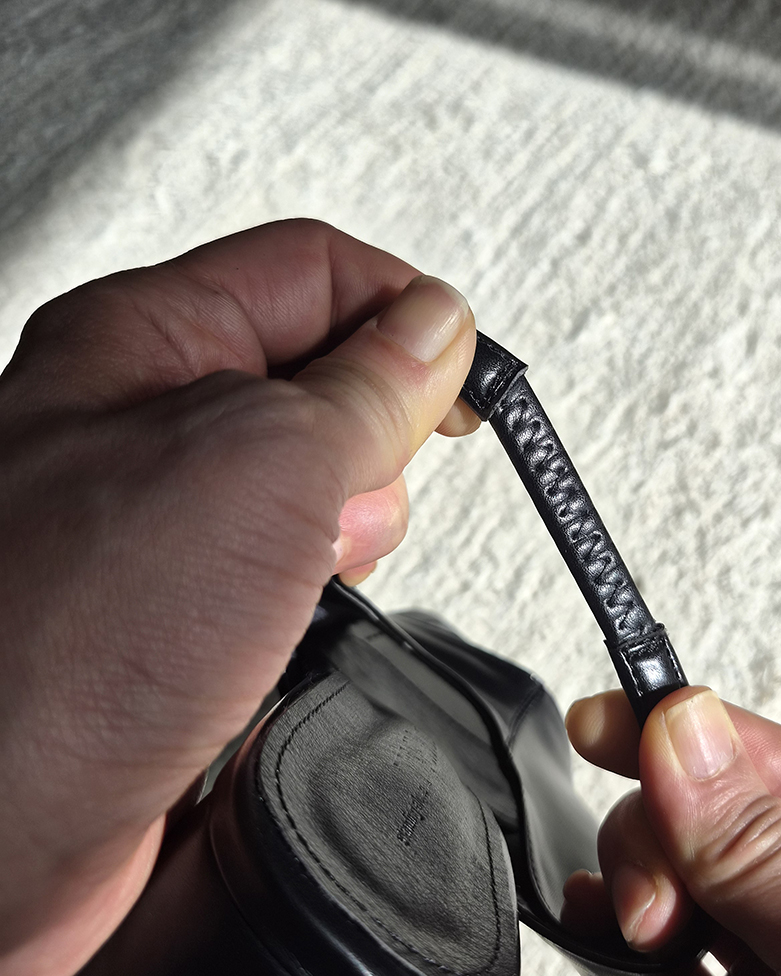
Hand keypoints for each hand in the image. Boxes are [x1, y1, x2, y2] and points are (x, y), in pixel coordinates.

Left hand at [0, 220, 478, 975]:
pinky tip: (297, 625)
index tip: (469, 374)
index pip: (317, 272)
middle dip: (378, 441)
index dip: (408, 311)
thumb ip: (364, 388)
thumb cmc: (55, 643)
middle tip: (350, 501)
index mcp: (151, 339)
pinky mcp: (195, 603)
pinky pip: (303, 566)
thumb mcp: (259, 467)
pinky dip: (327, 593)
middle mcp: (156, 420)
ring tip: (308, 578)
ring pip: (325, 482)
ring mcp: (176, 517)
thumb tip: (438, 328)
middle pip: (329, 378)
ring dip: (352, 529)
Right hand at [563, 687, 780, 975]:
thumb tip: (684, 726)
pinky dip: (613, 956)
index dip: (690, 731)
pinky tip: (606, 951)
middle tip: (648, 896)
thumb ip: (771, 851)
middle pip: (715, 827)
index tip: (604, 720)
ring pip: (675, 896)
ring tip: (628, 926)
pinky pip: (652, 973)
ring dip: (629, 893)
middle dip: (659, 837)